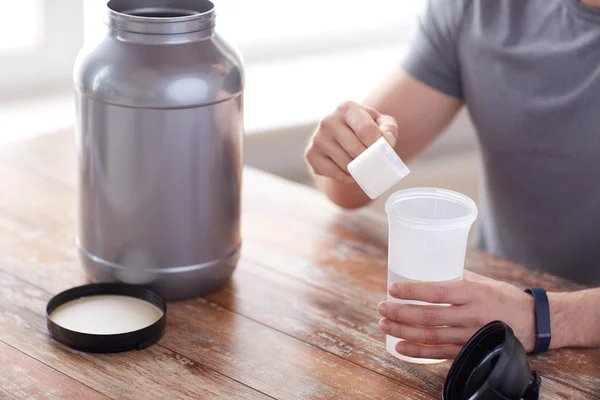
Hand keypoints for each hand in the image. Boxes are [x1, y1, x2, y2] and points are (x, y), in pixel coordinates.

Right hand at [305, 101, 397, 182]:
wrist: (340, 137)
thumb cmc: (365, 128)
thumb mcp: (381, 123)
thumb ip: (388, 129)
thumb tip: (386, 141)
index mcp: (346, 108)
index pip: (366, 130)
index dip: (378, 145)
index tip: (384, 152)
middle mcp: (328, 120)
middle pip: (357, 150)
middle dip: (369, 160)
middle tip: (375, 163)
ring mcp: (317, 138)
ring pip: (346, 164)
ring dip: (358, 170)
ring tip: (363, 166)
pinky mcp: (311, 155)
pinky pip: (334, 173)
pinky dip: (346, 177)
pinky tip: (350, 172)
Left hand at [377, 271, 535, 359]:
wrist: (534, 323)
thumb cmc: (504, 297)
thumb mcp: (483, 281)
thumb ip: (456, 276)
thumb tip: (427, 267)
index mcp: (473, 293)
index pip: (438, 291)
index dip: (413, 291)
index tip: (393, 288)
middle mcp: (471, 315)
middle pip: (429, 316)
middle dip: (400, 313)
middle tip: (381, 308)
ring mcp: (470, 336)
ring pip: (430, 336)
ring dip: (403, 331)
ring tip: (384, 325)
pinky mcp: (469, 350)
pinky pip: (439, 353)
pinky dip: (417, 352)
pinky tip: (400, 346)